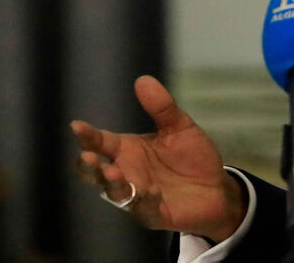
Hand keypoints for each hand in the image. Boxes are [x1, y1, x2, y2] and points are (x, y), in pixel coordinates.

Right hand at [71, 75, 248, 241]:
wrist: (217, 186)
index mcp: (127, 150)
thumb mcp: (180, 127)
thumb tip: (143, 79)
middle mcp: (127, 173)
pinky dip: (145, 202)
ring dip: (113, 184)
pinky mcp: (155, 214)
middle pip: (95, 172)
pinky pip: (144, 211)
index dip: (87, 135)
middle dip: (89, 166)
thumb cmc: (191, 156)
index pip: (100, 142)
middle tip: (89, 157)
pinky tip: (152, 192)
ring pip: (115, 194)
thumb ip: (162, 107)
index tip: (77, 126)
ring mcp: (138, 196)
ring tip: (115, 173)